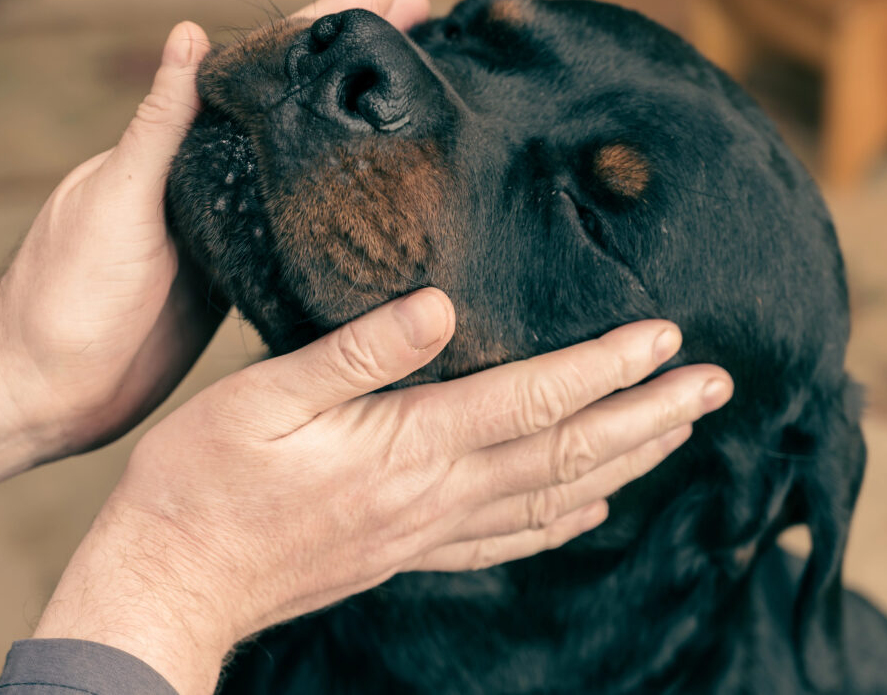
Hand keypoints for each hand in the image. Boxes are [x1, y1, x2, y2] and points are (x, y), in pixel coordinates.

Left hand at [0, 0, 431, 526]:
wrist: (46, 391)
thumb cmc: (62, 295)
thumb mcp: (114, 200)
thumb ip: (157, 126)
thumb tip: (188, 35)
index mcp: (178, 146)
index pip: (260, 69)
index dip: (324, 27)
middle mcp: (207, 178)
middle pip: (296, 108)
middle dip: (358, 63)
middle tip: (423, 22)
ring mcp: (226, 229)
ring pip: (305, 166)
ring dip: (358, 130)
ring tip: (421, 95)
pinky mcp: (237, 280)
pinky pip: (298, 232)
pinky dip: (340, 208)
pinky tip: (382, 201)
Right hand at [34, 289, 731, 694]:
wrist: (172, 579)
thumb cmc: (204, 480)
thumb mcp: (263, 396)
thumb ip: (357, 354)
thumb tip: (438, 307)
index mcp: (407, 446)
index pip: (533, 400)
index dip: (605, 367)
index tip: (667, 338)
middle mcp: (434, 495)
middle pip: (567, 454)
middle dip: (648, 417)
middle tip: (714, 388)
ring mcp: (425, 532)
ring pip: (553, 498)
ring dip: (624, 463)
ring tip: (677, 437)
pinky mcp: (405, 552)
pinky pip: (507, 539)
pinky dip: (562, 521)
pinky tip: (589, 509)